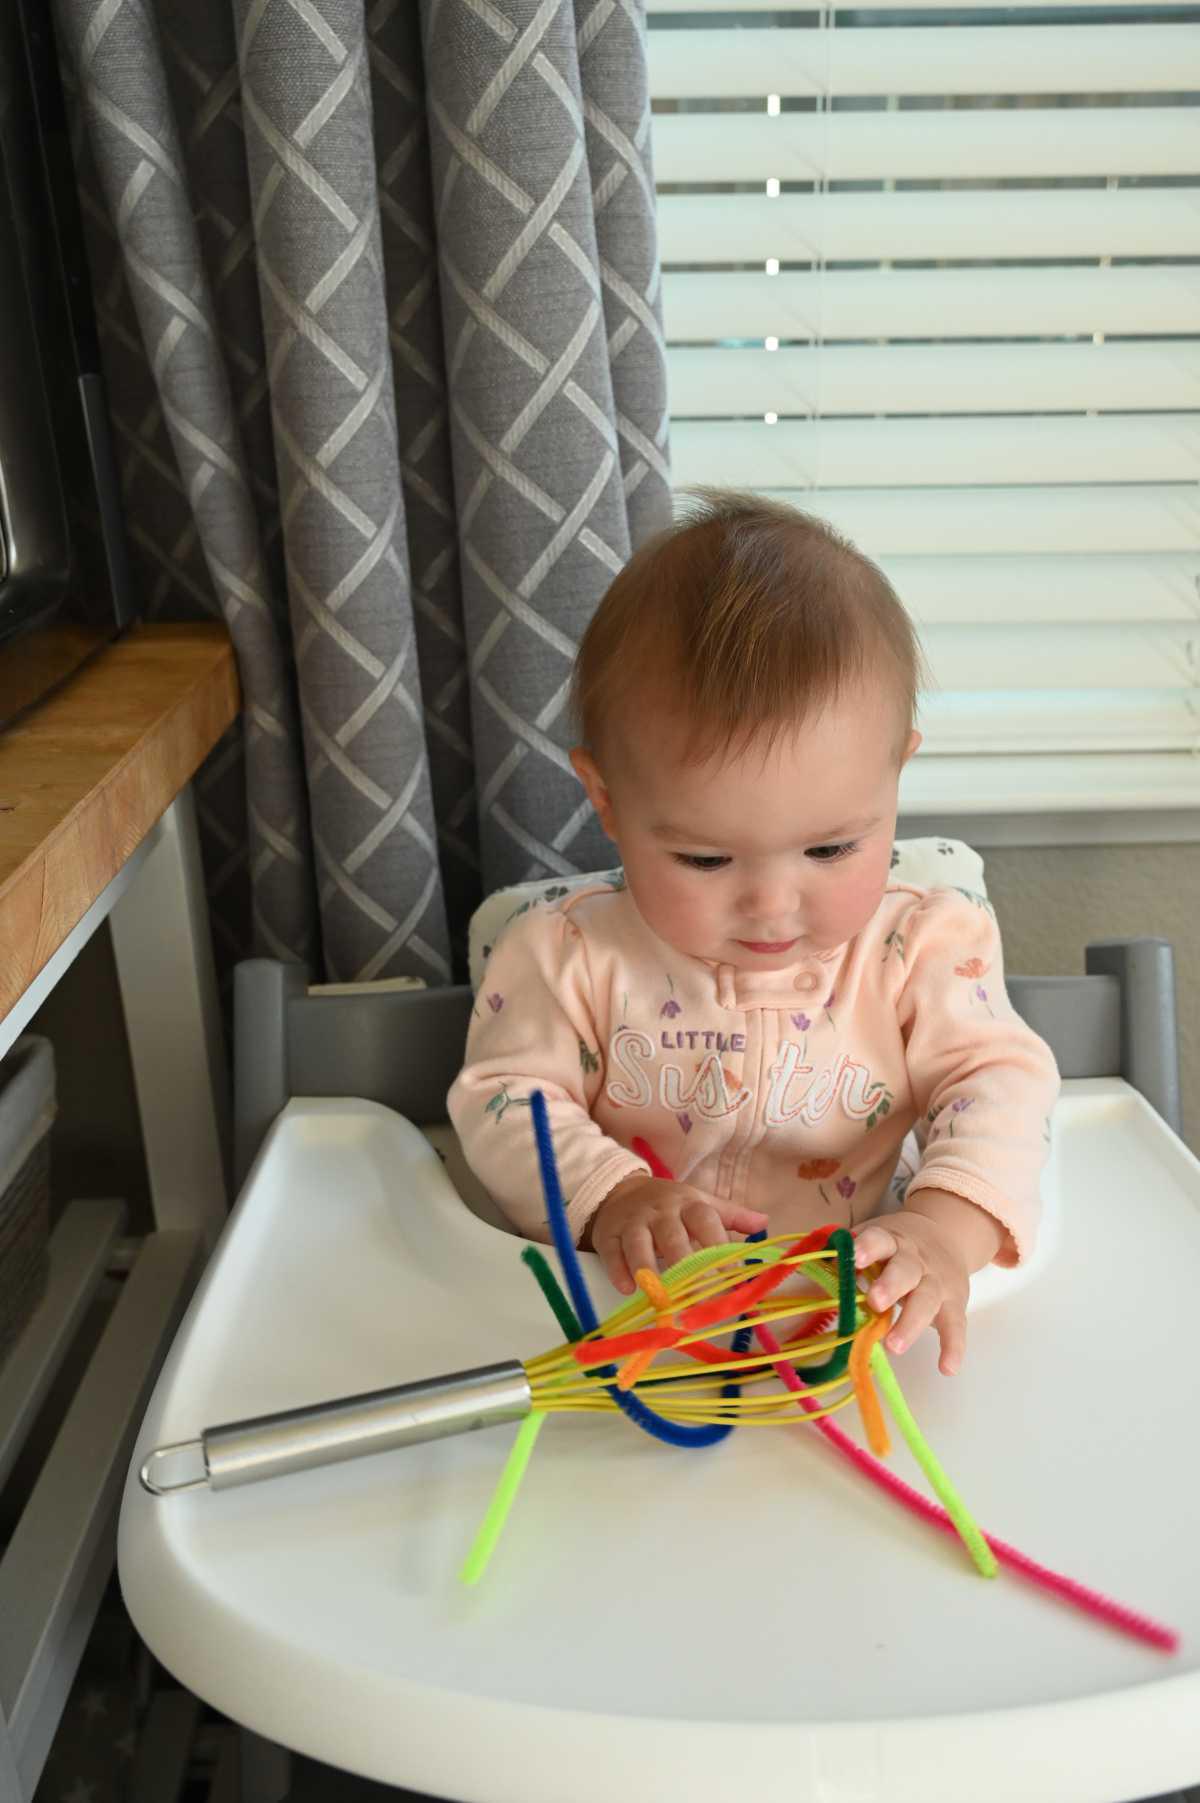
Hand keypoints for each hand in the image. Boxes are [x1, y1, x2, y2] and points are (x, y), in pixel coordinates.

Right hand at [587, 1175, 768, 1295]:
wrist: (620, 1191)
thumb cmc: (670, 1205)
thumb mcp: (700, 1203)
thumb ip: (732, 1216)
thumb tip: (765, 1222)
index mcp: (689, 1204)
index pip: (705, 1221)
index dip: (717, 1247)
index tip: (730, 1276)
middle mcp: (661, 1212)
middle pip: (672, 1235)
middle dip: (684, 1263)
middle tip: (696, 1294)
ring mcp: (633, 1222)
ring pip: (639, 1243)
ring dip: (648, 1267)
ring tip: (659, 1295)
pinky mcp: (608, 1234)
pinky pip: (612, 1252)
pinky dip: (618, 1270)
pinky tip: (627, 1289)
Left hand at [852, 1190, 1000, 1374]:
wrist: (947, 1234)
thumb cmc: (896, 1245)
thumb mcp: (876, 1240)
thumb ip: (847, 1257)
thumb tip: (802, 1272)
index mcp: (891, 1241)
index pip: (880, 1239)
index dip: (868, 1247)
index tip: (857, 1258)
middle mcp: (916, 1260)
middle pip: (906, 1270)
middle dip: (891, 1285)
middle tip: (875, 1303)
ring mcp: (937, 1282)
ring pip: (928, 1299)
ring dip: (911, 1323)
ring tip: (893, 1346)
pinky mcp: (955, 1303)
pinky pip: (956, 1326)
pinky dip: (954, 1347)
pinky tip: (947, 1368)